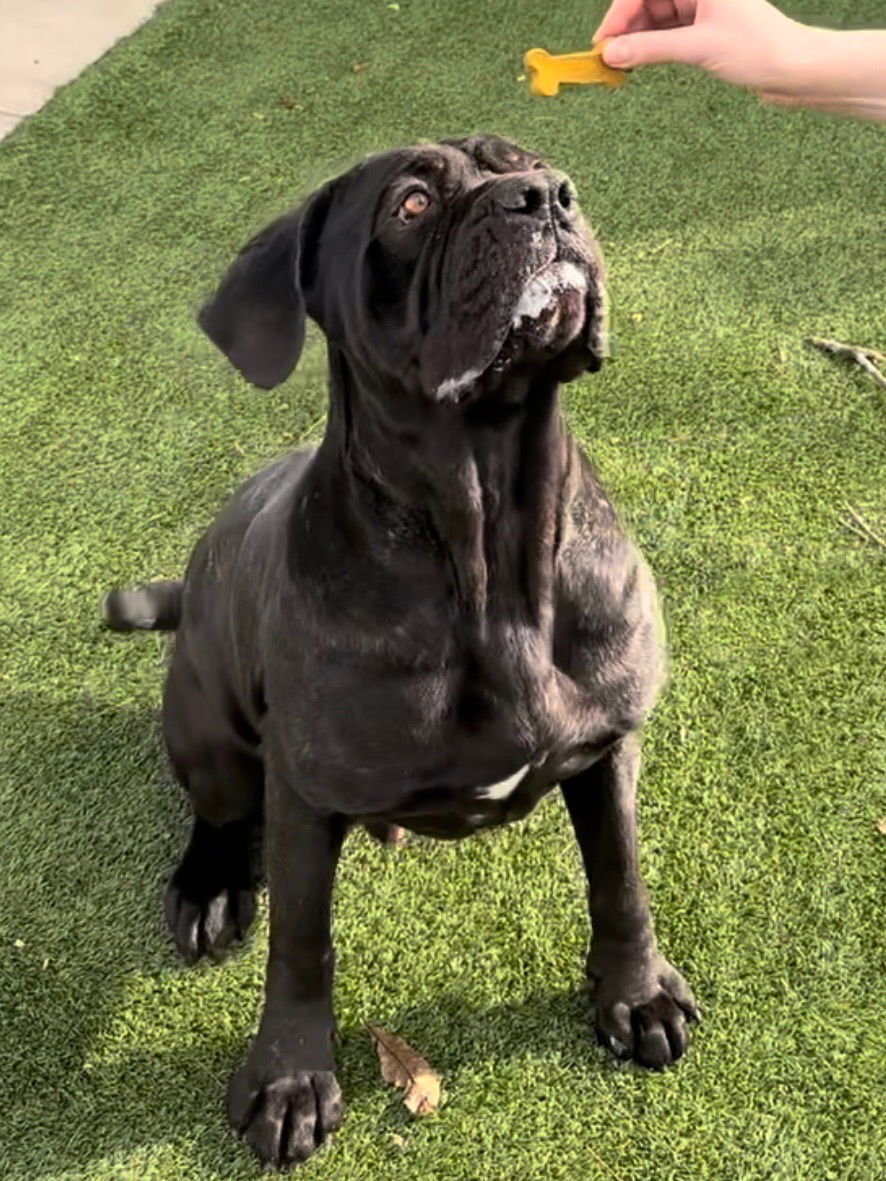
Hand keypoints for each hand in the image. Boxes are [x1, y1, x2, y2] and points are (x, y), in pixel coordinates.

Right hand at [594, 0, 809, 90]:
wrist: (793, 69)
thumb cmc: (758, 48)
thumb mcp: (698, 47)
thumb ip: (652, 49)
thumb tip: (612, 54)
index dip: (620, 14)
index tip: (603, 41)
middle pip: (649, 0)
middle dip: (626, 27)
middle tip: (608, 58)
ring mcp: (703, 6)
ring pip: (657, 16)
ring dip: (638, 38)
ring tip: (622, 64)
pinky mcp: (705, 26)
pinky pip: (669, 31)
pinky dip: (653, 45)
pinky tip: (640, 61)